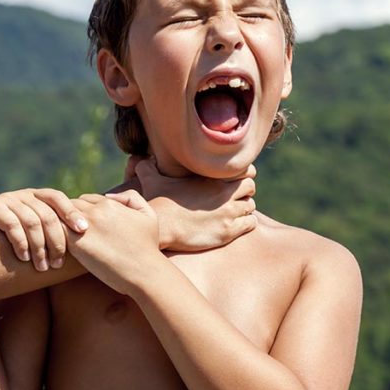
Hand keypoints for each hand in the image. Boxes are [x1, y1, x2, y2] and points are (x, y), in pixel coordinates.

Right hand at [0, 188, 88, 271]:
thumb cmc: (11, 248)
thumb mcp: (34, 236)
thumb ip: (53, 233)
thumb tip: (89, 240)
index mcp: (35, 197)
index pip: (58, 198)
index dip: (72, 212)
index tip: (84, 230)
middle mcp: (22, 195)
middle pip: (46, 213)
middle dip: (56, 240)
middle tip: (58, 264)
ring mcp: (5, 200)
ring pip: (31, 220)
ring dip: (39, 246)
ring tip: (41, 266)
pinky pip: (11, 224)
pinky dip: (20, 242)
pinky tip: (24, 258)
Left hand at [66, 191, 161, 293]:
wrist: (145, 272)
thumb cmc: (148, 248)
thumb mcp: (148, 215)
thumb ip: (131, 198)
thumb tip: (108, 195)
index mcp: (108, 203)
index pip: (85, 200)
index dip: (82, 211)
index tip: (80, 224)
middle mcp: (95, 211)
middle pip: (70, 206)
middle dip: (67, 217)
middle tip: (65, 231)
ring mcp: (83, 226)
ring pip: (60, 217)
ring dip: (58, 225)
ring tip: (56, 238)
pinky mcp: (76, 243)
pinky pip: (56, 232)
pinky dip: (54, 236)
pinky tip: (57, 247)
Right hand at [133, 158, 256, 251]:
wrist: (161, 226)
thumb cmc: (157, 202)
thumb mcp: (151, 178)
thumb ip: (147, 166)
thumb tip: (138, 159)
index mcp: (212, 176)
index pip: (244, 169)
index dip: (241, 174)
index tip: (232, 181)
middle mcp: (224, 193)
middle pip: (250, 187)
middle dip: (244, 191)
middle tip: (233, 198)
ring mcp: (228, 212)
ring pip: (251, 206)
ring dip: (244, 209)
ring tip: (233, 212)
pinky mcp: (228, 231)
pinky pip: (250, 223)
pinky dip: (246, 223)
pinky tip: (235, 225)